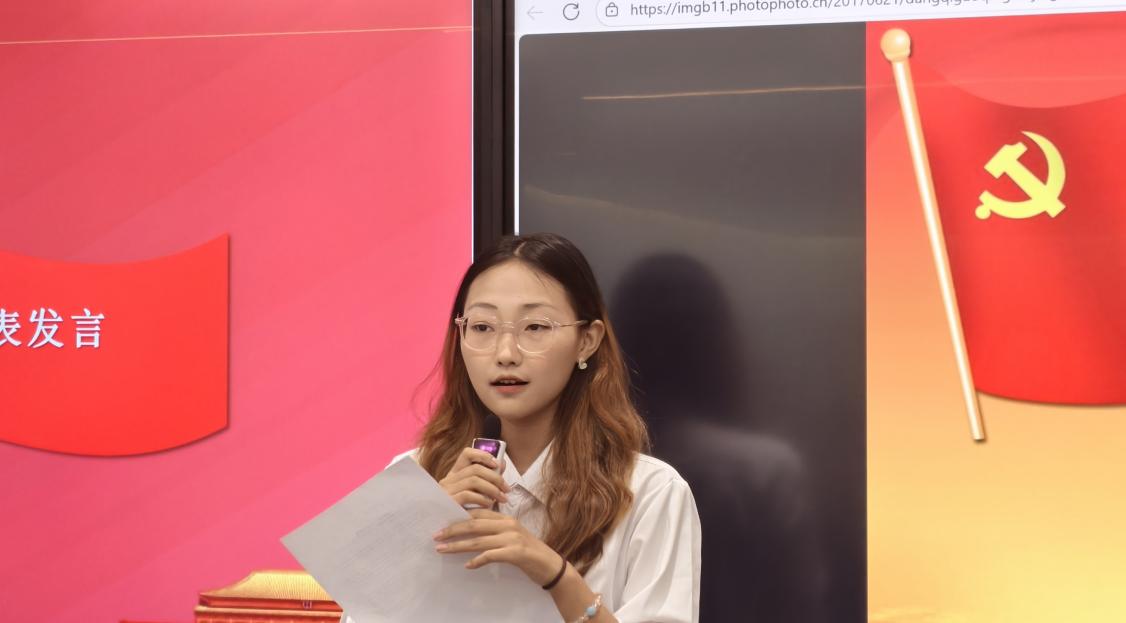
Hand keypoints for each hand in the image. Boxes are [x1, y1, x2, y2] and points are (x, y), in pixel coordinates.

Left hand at [434, 508, 563, 585]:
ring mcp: (512, 538)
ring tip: (442, 549)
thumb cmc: (528, 552)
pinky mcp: (515, 553)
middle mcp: (508, 525)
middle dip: (452, 530)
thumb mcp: (511, 537)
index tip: (441, 522)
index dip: (457, 516)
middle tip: (436, 535)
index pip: (477, 512)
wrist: (550, 565)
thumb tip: (469, 532)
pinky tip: (467, 565)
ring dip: (458, 545)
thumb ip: (494, 531)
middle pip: (474, 524)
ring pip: (478, 540)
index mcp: (506, 518)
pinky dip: (477, 560)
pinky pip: (491, 555)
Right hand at [438, 447, 509, 507]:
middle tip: (507, 489)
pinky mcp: (447, 503)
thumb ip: (487, 480)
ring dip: (492, 489)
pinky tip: (489, 505)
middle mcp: (448, 480)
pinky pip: (468, 494)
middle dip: (495, 477)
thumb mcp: (477, 495)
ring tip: (502, 499)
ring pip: (473, 479)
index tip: (497, 465)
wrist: (447, 536)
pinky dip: (482, 499)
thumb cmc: (465, 514)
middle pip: (475, 468)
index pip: (467, 454)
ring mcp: (446, 491)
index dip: (483, 455)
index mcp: (455, 475)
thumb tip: (502, 464)